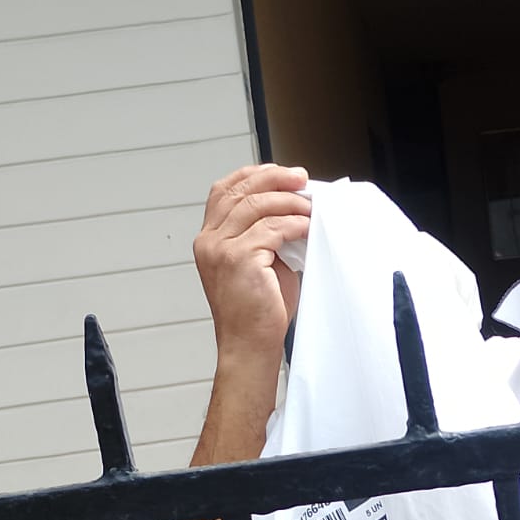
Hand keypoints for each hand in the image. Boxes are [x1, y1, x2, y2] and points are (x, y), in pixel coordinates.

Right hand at [193, 164, 310, 357]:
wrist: (250, 346)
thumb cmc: (257, 312)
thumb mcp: (258, 262)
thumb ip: (265, 233)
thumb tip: (293, 207)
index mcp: (209, 239)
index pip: (224, 190)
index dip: (254, 175)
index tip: (283, 173)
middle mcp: (209, 241)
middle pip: (241, 191)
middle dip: (276, 180)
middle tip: (302, 180)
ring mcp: (220, 249)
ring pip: (258, 205)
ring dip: (290, 202)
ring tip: (311, 208)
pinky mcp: (239, 259)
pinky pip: (272, 228)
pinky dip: (295, 224)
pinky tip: (307, 229)